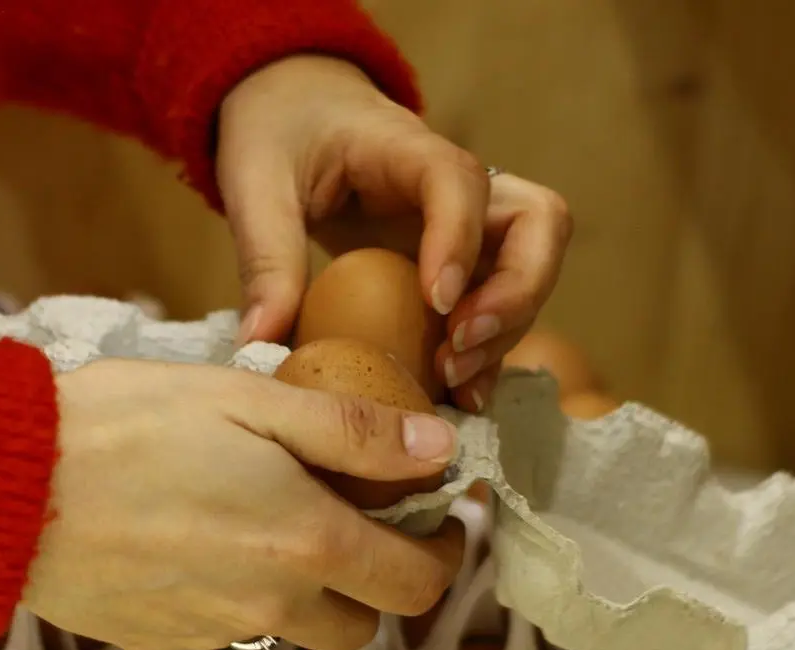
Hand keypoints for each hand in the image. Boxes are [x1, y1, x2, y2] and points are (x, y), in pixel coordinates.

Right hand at [21, 359, 464, 649]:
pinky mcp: (161, 636)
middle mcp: (269, 600)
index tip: (434, 523)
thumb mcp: (250, 399)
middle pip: (362, 623)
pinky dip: (240, 591)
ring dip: (308, 588)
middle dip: (377, 577)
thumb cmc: (126, 424)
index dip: (443, 556)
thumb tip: (437, 449)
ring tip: (269, 516)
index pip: (417, 586)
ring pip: (295, 628)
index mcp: (306, 541)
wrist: (6, 483)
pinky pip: (229, 626)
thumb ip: (353, 429)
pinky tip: (202, 534)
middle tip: (356, 518)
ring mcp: (212, 626)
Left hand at [217, 55, 571, 411]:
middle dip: (517, 291)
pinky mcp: (463, 260)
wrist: (295, 111)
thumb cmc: (280, 134)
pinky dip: (491, 348)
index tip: (435, 300)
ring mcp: (470, 222)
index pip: (460, 180)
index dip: (460, 239)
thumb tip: (261, 345)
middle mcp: (456, 184)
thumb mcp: (255, 187)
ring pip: (534, 265)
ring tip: (451, 378)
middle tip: (458, 344)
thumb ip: (265, 259)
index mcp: (404, 147)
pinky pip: (499, 302)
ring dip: (508, 328)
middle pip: (539, 221)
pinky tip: (457, 393)